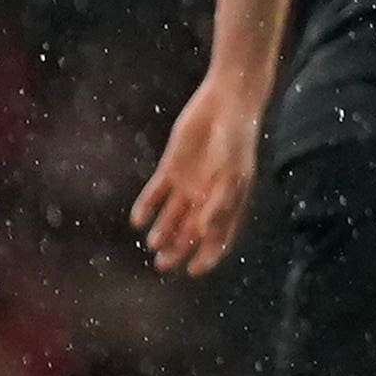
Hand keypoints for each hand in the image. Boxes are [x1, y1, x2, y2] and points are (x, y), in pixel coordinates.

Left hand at [132, 78, 266, 275]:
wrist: (225, 105)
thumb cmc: (237, 141)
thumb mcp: (233, 174)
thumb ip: (220, 203)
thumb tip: (207, 232)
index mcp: (229, 201)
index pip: (219, 236)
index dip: (208, 255)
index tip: (194, 271)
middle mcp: (207, 197)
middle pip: (191, 231)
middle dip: (178, 249)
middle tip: (163, 264)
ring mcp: (188, 183)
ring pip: (172, 216)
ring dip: (163, 231)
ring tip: (153, 243)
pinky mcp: (170, 169)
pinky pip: (155, 194)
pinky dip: (147, 207)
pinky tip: (138, 220)